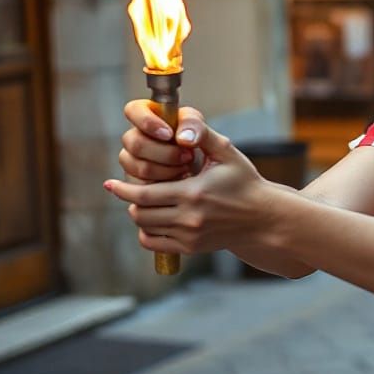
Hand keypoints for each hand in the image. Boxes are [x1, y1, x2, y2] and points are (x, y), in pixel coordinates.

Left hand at [105, 126, 279, 256]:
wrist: (262, 217)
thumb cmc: (244, 181)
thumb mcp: (227, 153)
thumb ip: (202, 135)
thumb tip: (178, 126)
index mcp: (193, 192)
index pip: (144, 194)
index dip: (123, 189)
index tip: (110, 184)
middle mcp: (189, 218)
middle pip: (140, 213)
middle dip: (131, 200)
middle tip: (129, 189)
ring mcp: (189, 236)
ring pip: (145, 229)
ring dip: (139, 215)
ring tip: (144, 202)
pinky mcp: (191, 248)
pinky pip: (155, 243)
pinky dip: (147, 233)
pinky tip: (153, 220)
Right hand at [118, 100, 204, 182]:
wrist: (207, 172)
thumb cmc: (202, 146)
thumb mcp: (203, 129)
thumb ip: (196, 127)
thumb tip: (183, 138)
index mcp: (150, 115)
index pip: (132, 110)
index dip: (147, 122)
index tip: (169, 134)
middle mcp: (137, 136)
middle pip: (133, 142)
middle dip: (163, 152)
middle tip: (187, 156)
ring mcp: (133, 159)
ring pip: (135, 165)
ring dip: (165, 170)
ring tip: (186, 169)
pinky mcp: (135, 180)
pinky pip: (138, 185)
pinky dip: (161, 186)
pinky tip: (178, 181)